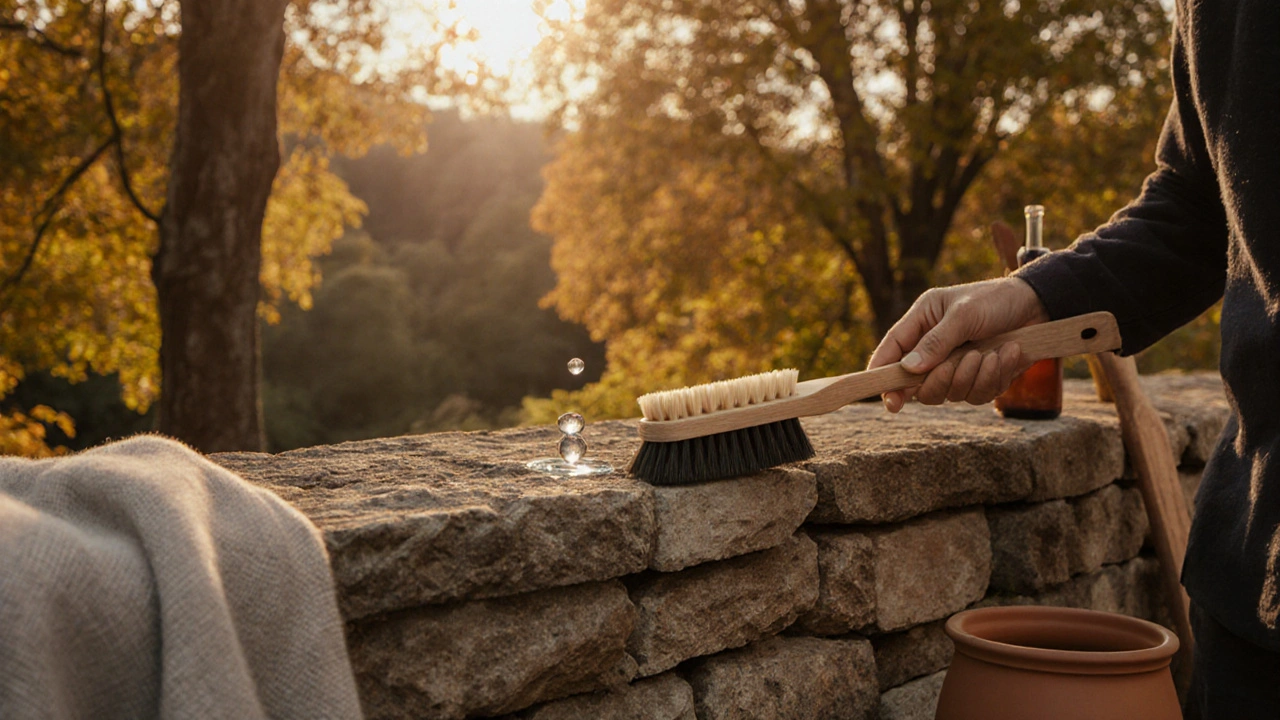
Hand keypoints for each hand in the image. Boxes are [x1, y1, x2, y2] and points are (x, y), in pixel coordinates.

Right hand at [867, 277, 1049, 411]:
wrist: (1038, 305)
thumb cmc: (995, 299)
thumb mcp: (964, 314)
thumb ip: (936, 342)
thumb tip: (909, 369)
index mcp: (921, 323)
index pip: (891, 353)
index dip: (884, 377)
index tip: (890, 402)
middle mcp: (933, 348)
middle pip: (919, 386)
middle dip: (941, 380)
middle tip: (961, 362)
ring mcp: (956, 366)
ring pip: (949, 394)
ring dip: (973, 376)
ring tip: (990, 353)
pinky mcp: (979, 378)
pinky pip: (977, 395)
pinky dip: (994, 377)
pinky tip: (1007, 354)